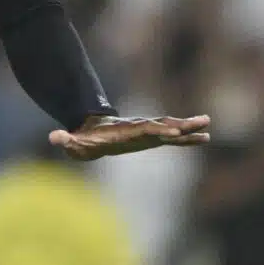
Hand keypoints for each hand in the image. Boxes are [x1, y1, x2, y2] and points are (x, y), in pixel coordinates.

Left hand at [47, 113, 212, 160]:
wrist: (90, 129)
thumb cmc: (83, 139)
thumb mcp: (73, 143)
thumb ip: (66, 140)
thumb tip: (55, 137)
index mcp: (127, 131)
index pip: (145, 129)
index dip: (159, 129)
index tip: (174, 129)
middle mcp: (142, 128)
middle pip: (165, 125)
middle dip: (182, 125)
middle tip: (202, 121)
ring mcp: (149, 131)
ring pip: (173, 128)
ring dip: (190, 128)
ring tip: (208, 126)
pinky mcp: (153, 136)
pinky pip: (174, 136)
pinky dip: (188, 136)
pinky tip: (204, 137)